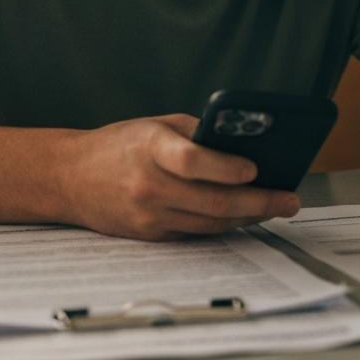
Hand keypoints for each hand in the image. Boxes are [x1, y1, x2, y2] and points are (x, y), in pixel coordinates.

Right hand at [65, 114, 300, 240]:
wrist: (70, 178)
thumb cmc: (118, 144)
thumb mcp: (154, 124)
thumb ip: (195, 133)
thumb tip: (241, 144)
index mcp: (149, 148)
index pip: (191, 161)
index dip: (226, 167)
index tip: (254, 168)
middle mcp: (148, 185)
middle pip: (212, 200)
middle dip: (258, 202)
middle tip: (289, 199)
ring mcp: (149, 216)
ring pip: (210, 222)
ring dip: (249, 217)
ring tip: (277, 207)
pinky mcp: (150, 235)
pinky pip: (197, 233)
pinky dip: (225, 225)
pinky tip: (246, 216)